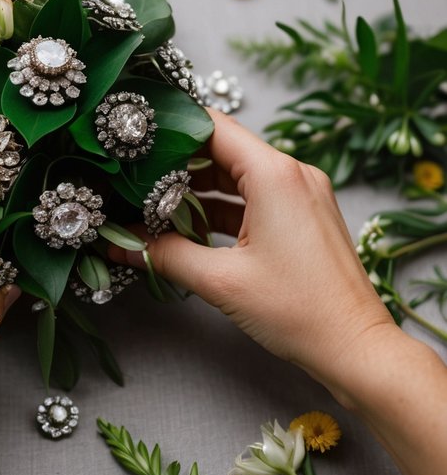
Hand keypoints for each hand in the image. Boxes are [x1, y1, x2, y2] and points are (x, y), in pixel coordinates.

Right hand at [111, 111, 395, 404]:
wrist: (354, 347)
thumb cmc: (300, 312)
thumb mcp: (220, 281)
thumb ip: (163, 255)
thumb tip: (120, 244)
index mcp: (275, 175)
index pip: (213, 127)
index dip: (170, 130)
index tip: (136, 143)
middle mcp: (293, 175)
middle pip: (224, 150)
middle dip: (178, 167)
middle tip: (135, 182)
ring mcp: (302, 196)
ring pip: (238, 177)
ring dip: (199, 193)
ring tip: (155, 211)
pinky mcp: (304, 218)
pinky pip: (256, 200)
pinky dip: (224, 210)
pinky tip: (191, 230)